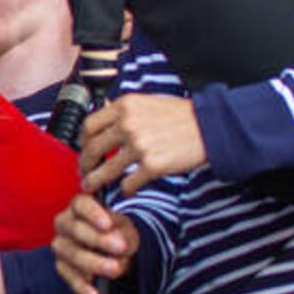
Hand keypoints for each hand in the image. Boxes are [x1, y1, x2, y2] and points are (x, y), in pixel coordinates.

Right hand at [52, 193, 139, 293]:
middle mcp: (64, 224)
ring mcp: (60, 246)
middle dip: (98, 240)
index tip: (108, 225)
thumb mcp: (126, 229)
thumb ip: (123, 233)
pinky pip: (69, 278)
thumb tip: (118, 243)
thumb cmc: (117, 233)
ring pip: (72, 254)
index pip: (80, 204)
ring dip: (93, 263)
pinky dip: (83, 287)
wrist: (115, 252)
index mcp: (79, 207)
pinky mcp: (61, 267)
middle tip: (120, 249)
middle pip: (75, 230)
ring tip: (114, 270)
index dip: (93, 214)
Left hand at [79, 94, 203, 193]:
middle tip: (83, 171)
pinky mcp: (152, 165)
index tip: (84, 148)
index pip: (89, 125)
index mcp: (125, 106)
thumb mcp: (148, 102)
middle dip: (84, 164)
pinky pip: (128, 183)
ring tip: (91, 187)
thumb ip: (125, 111)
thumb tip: (104, 121)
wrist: (211, 126)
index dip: (82, 140)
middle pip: (92, 149)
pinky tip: (126, 191)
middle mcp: (128, 124)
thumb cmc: (182, 115)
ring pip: (106, 170)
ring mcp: (139, 146)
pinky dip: (125, 190)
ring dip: (95, 181)